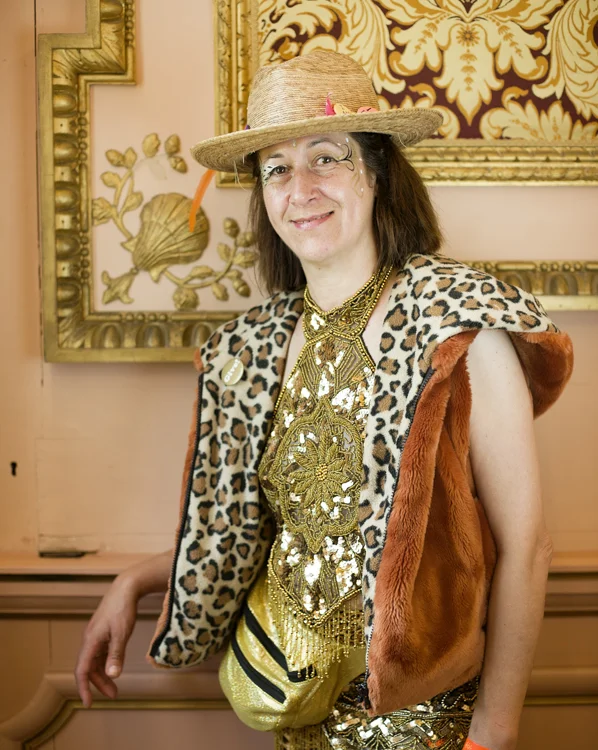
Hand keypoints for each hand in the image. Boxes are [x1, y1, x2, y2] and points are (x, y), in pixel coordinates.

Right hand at [74, 576, 138, 707]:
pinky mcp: (102, 632)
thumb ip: (116, 655)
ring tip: (115, 686)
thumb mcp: (121, 634)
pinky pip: (100, 653)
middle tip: (113, 695)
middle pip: (89, 668)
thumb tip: (112, 676)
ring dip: (103, 674)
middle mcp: (89, 639)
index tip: (88, 703)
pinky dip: (106, 663)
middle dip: (99, 683)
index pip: (82, 670)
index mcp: (90, 641)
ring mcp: (95, 635)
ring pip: (95, 661)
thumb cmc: (123, 608)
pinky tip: (115, 667)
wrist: (125, 587)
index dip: (83, 688)